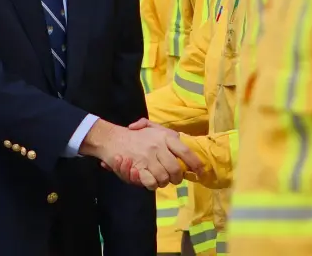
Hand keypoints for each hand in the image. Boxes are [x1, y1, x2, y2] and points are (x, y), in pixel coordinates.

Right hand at [84, 119, 201, 189]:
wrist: (111, 138)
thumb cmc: (133, 135)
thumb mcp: (152, 127)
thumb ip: (166, 133)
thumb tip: (181, 140)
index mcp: (165, 136)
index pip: (186, 152)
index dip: (196, 164)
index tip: (200, 172)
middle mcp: (158, 146)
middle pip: (176, 170)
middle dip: (177, 178)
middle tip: (173, 179)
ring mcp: (148, 158)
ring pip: (165, 178)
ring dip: (163, 182)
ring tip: (158, 178)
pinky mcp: (138, 168)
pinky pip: (152, 183)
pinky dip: (152, 185)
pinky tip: (148, 180)